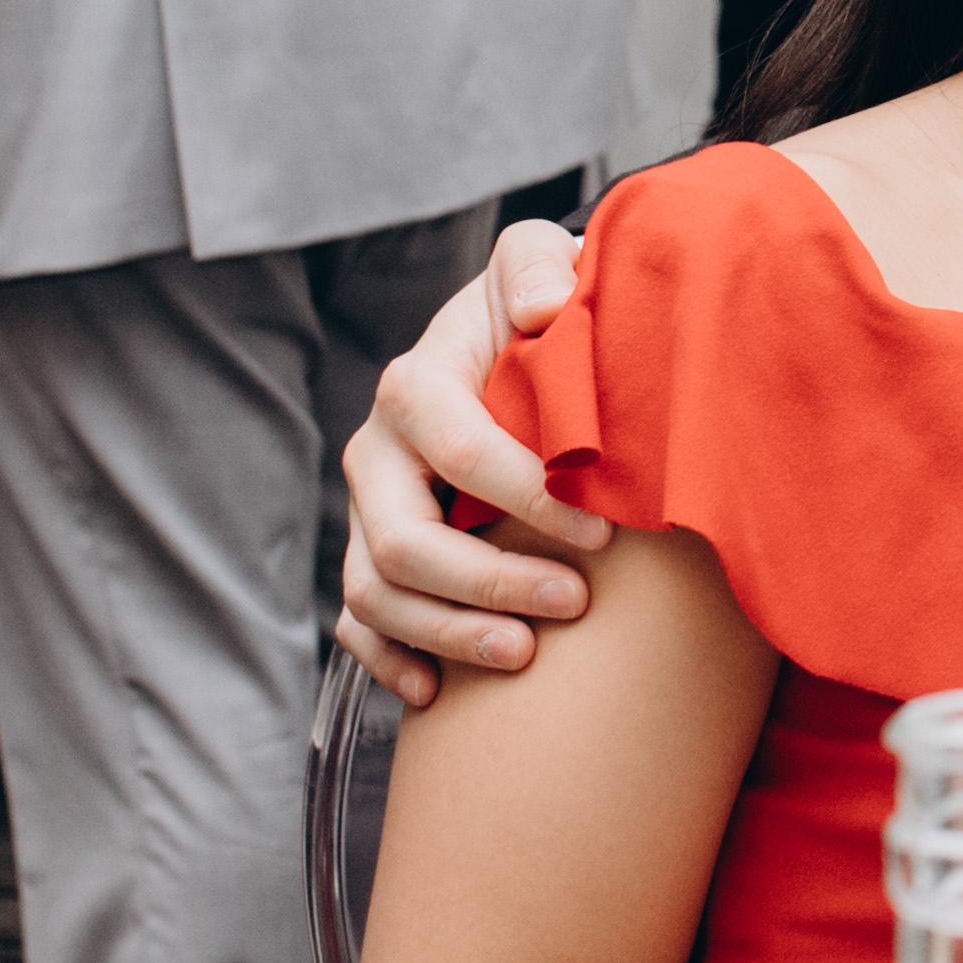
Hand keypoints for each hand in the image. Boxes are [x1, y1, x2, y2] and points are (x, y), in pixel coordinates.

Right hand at [337, 215, 612, 708]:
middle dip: (487, 581)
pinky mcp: (372, 555)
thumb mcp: (536, 266)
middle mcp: (377, 454)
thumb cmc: (536, 316)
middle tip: (573, 602)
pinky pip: (357, 625)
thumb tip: (545, 307)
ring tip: (526, 656)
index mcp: (414, 387)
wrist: (509, 350)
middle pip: (401, 540)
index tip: (605, 533)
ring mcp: (367, 512)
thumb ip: (538, 267)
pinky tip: (438, 695)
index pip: (461, 451)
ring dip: (447, 635)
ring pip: (374, 593)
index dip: (530, 498)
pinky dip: (390, 664)